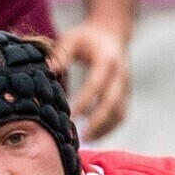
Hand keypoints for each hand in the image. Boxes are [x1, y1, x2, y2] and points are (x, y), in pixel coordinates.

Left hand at [53, 19, 130, 138]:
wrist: (113, 34)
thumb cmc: (87, 38)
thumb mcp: (72, 39)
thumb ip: (61, 54)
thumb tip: (47, 70)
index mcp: (108, 60)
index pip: (97, 84)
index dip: (86, 101)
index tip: (72, 115)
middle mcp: (121, 74)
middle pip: (113, 102)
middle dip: (98, 121)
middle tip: (81, 136)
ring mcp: (127, 86)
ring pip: (120, 112)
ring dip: (105, 128)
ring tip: (87, 140)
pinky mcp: (127, 94)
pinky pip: (122, 115)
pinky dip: (110, 128)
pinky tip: (95, 136)